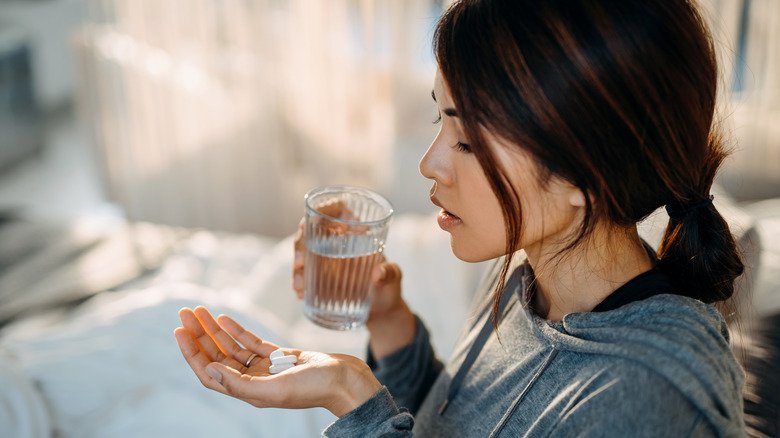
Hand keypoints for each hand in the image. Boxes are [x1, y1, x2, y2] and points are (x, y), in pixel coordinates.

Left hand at [173, 306, 381, 416]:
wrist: (347, 381)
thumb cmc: (316, 388)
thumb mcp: (276, 389)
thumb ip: (241, 384)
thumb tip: (209, 370)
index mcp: (248, 392)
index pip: (210, 372)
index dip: (192, 353)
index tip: (179, 331)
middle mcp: (253, 380)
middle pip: (217, 356)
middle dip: (199, 334)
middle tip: (184, 312)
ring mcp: (266, 368)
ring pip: (232, 347)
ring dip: (214, 329)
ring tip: (199, 309)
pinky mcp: (280, 356)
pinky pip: (251, 342)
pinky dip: (237, 329)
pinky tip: (225, 317)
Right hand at [292, 201, 407, 323]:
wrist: (382, 313)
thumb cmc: (390, 288)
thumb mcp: (394, 278)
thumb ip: (391, 273)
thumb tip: (378, 274)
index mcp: (357, 232)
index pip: (337, 208)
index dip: (325, 208)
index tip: (317, 220)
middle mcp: (338, 241)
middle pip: (312, 230)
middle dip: (300, 244)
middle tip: (300, 264)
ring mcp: (326, 259)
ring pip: (303, 252)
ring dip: (297, 267)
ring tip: (299, 287)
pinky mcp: (320, 277)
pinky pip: (304, 274)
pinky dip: (299, 282)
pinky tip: (299, 293)